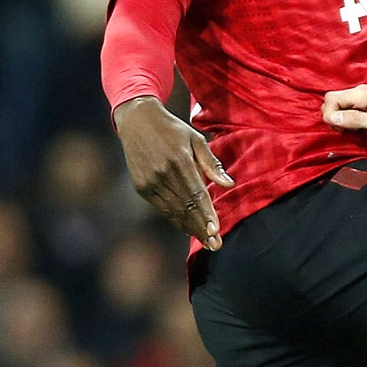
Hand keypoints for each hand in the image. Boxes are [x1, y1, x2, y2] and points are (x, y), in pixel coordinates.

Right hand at [114, 96, 233, 248]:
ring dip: (189, 228)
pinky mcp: (141, 186)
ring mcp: (149, 181)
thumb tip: (229, 185)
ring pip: (172, 211)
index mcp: (179, 161)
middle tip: (216, 245)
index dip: (207, 214)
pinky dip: (175, 218)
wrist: (137, 121)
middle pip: (185, 207)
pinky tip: (187, 227)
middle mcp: (163, 174)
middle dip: (201, 228)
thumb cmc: (173, 129)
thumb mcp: (196, 139)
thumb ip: (211, 164)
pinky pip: (161, 207)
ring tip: (205, 242)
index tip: (217, 230)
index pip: (197, 194)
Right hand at [323, 85, 366, 149]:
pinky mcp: (366, 108)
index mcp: (363, 93)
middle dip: (334, 118)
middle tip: (346, 131)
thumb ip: (355, 119)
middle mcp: (361, 93)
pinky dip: (348, 122)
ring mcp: (364, 100)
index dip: (330, 115)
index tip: (340, 129)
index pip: (331, 99)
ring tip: (355, 131)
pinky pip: (348, 113)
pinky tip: (358, 130)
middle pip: (332, 102)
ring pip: (339, 108)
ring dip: (341, 121)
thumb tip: (332, 117)